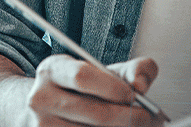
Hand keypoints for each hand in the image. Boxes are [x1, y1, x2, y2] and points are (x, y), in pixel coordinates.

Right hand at [22, 55, 162, 126]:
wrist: (44, 109)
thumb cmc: (79, 90)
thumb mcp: (99, 72)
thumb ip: (131, 70)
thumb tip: (141, 85)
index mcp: (52, 70)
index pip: (82, 77)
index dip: (113, 87)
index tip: (134, 95)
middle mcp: (40, 98)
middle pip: (94, 113)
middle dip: (129, 117)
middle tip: (149, 118)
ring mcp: (42, 126)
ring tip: (140, 125)